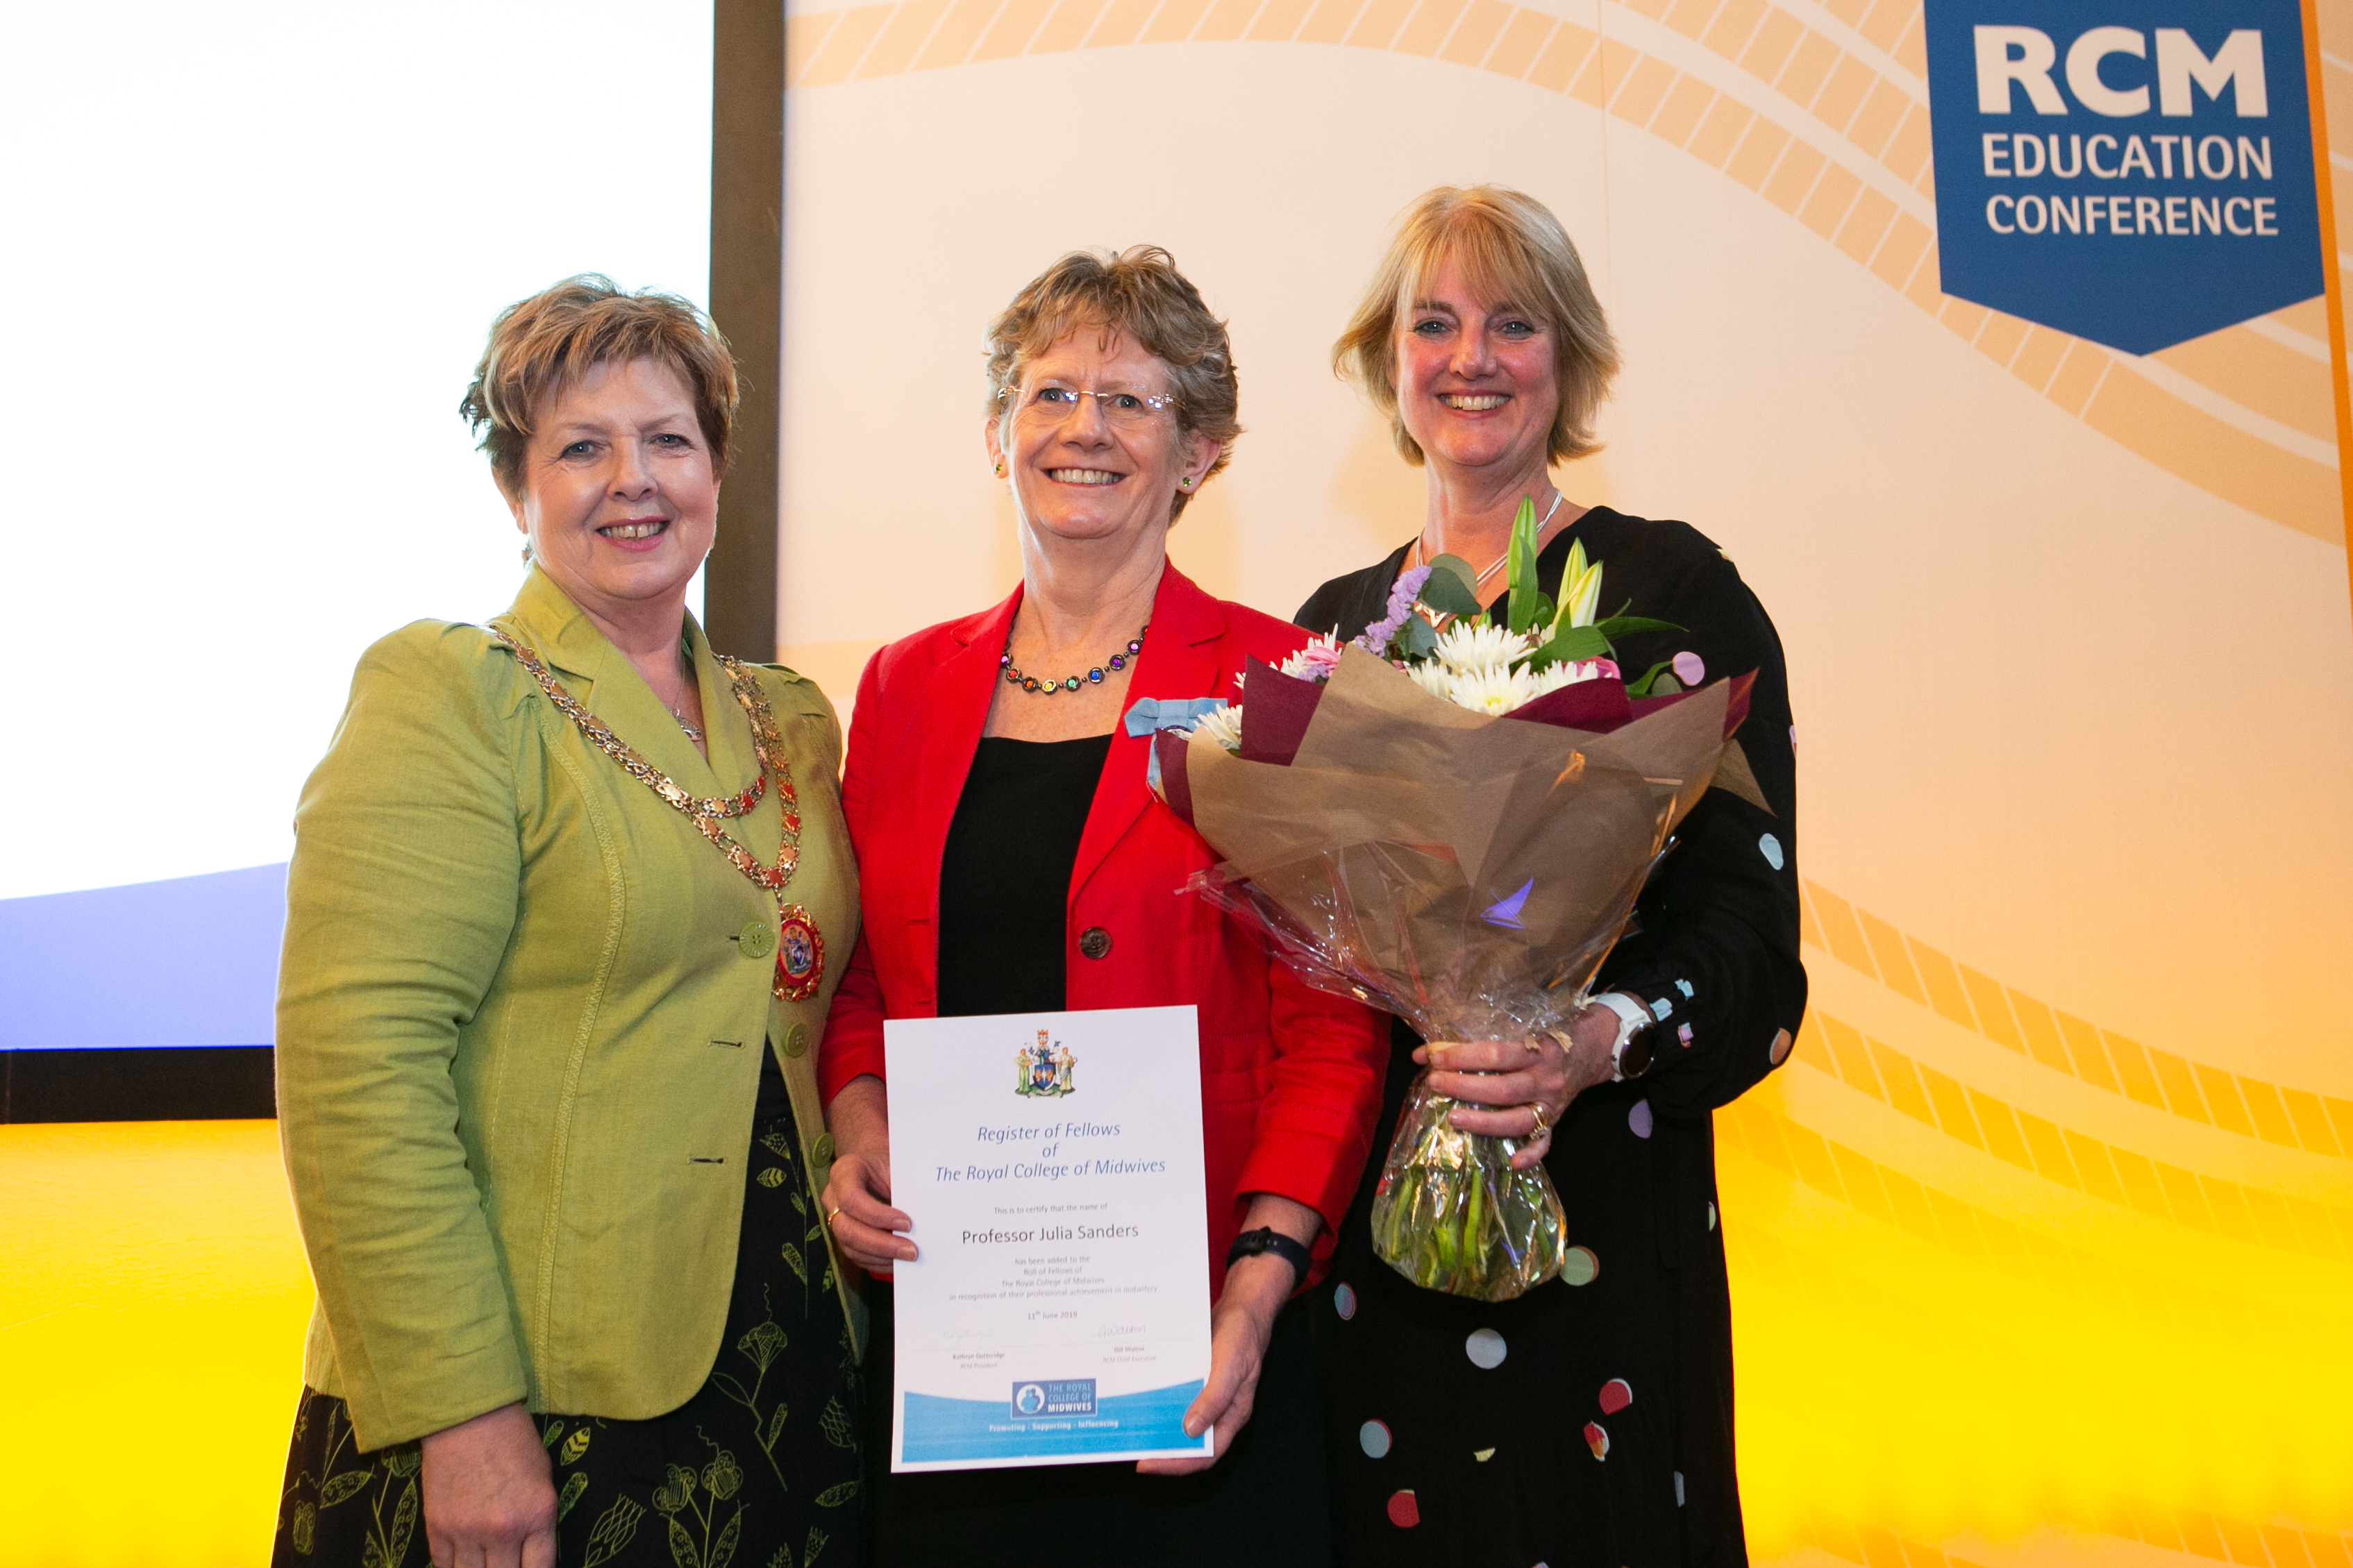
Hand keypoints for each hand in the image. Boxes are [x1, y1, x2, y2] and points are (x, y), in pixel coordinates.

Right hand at [419, 1402, 555, 1567]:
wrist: (468, 1417)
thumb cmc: (513, 1442)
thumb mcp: (543, 1479)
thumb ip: (538, 1522)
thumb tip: (530, 1555)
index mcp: (537, 1515)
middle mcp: (503, 1530)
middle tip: (504, 1561)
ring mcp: (467, 1532)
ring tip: (484, 1560)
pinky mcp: (437, 1528)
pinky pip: (444, 1565)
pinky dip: (453, 1565)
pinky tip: (462, 1558)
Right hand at [822, 1074, 914, 1277]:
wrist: (874, 1167)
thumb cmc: (888, 1165)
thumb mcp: (895, 1165)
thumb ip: (904, 1187)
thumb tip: (925, 1215)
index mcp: (844, 1172)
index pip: (852, 1199)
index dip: (878, 1216)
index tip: (907, 1224)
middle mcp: (833, 1197)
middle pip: (847, 1229)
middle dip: (882, 1244)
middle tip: (912, 1250)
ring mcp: (835, 1219)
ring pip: (851, 1247)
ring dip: (883, 1256)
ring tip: (910, 1257)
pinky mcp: (843, 1236)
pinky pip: (857, 1256)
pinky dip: (880, 1262)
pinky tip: (899, 1261)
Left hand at [1137, 1193, 1318, 1476]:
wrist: (1242, 1304)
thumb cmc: (1243, 1335)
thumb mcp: (1231, 1366)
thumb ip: (1215, 1399)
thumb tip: (1190, 1431)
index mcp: (1231, 1415)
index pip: (1205, 1454)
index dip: (1177, 1464)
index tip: (1147, 1464)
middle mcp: (1217, 1410)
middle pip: (1189, 1443)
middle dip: (1162, 1450)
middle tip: (1131, 1447)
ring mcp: (1205, 1395)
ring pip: (1179, 1422)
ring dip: (1158, 1426)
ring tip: (1131, 1427)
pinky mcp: (1195, 1379)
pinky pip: (1175, 1397)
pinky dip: (1159, 1401)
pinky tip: (1140, 1398)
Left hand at [1415, 1004, 1616, 1167]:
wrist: (1593, 1045)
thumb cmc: (1549, 1032)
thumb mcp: (1521, 1025)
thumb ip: (1482, 1037)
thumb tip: (1429, 1050)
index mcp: (1537, 1050)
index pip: (1495, 1056)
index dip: (1460, 1057)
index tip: (1432, 1056)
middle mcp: (1546, 1080)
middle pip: (1502, 1090)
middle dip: (1463, 1087)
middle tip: (1434, 1082)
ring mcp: (1552, 1104)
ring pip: (1517, 1120)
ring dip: (1483, 1122)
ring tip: (1453, 1118)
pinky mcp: (1557, 1121)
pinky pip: (1544, 1143)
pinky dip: (1530, 1155)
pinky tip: (1511, 1163)